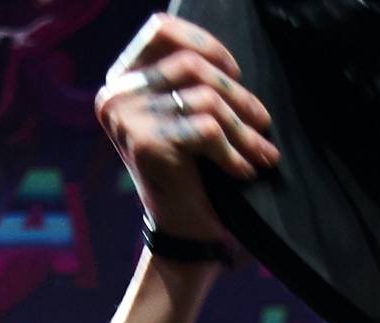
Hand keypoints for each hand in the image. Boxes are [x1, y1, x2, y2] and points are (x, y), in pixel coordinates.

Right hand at [96, 12, 277, 242]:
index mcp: (120, 80)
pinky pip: (208, 130)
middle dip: (237, 94)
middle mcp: (116, 95)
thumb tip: (222, 52)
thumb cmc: (189, 174)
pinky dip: (235, 151)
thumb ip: (186, 79)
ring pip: (205, 99)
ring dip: (243, 127)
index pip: (161, 30)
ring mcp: (128, 118)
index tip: (235, 71)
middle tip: (263, 122)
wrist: (181, 235)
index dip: (205, 43)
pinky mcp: (148, 144)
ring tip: (262, 151)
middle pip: (191, 65)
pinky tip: (246, 170)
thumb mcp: (181, 116)